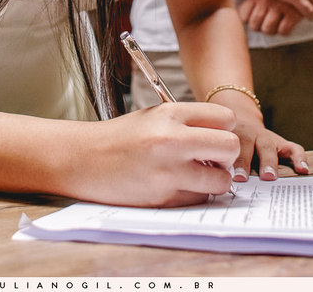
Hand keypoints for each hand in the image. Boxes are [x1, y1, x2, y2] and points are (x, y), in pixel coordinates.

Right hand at [75, 103, 239, 206]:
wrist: (82, 159)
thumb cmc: (119, 138)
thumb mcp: (153, 116)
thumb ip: (188, 123)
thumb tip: (222, 137)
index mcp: (170, 113)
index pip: (225, 117)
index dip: (224, 128)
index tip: (215, 135)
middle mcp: (172, 139)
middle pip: (230, 146)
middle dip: (226, 155)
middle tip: (213, 158)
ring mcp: (169, 171)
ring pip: (221, 180)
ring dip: (213, 180)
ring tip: (195, 175)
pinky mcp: (164, 197)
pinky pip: (199, 199)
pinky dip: (193, 195)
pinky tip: (175, 186)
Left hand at [205, 87, 307, 182]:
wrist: (239, 116)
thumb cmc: (223, 138)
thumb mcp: (214, 143)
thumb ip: (210, 158)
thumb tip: (203, 180)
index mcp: (228, 135)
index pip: (224, 148)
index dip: (221, 161)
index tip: (219, 174)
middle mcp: (247, 135)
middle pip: (245, 147)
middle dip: (242, 163)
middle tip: (240, 178)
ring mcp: (265, 138)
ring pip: (267, 147)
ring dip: (268, 162)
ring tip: (269, 176)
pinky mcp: (280, 142)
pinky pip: (292, 148)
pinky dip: (299, 158)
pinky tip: (303, 169)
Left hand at [238, 0, 304, 35]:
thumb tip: (244, 17)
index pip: (244, 16)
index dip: (249, 20)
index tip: (255, 19)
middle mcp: (265, 1)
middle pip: (254, 25)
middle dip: (260, 27)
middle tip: (266, 24)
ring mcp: (279, 7)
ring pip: (267, 29)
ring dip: (271, 30)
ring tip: (275, 25)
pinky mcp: (293, 12)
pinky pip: (283, 30)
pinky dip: (284, 30)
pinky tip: (287, 24)